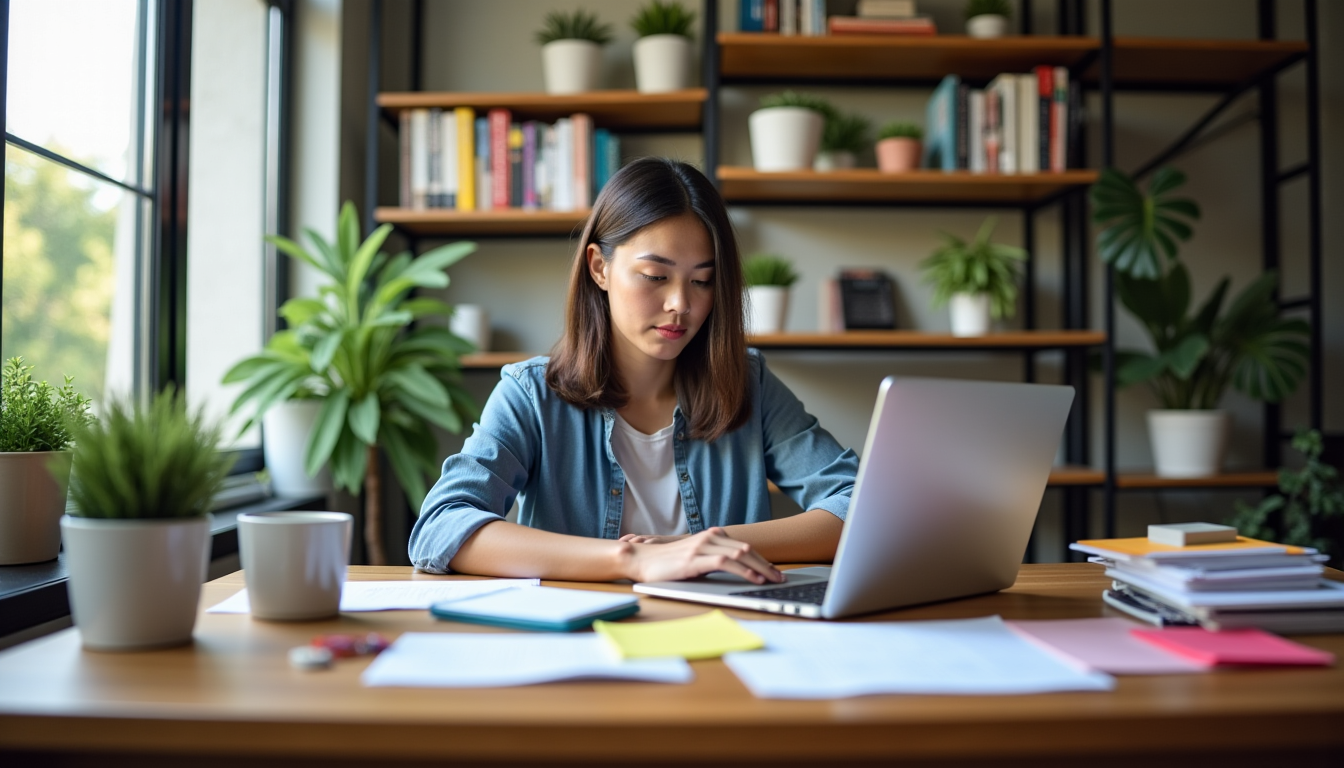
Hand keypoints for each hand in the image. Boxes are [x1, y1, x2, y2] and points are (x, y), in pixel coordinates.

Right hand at [621, 527, 783, 584]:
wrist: (641, 559)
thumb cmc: (665, 563)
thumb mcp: (694, 559)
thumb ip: (712, 561)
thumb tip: (735, 573)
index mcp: (711, 536)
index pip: (743, 547)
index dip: (762, 559)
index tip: (774, 572)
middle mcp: (709, 538)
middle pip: (746, 549)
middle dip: (767, 565)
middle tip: (780, 578)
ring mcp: (702, 547)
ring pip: (740, 555)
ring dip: (760, 568)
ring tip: (772, 580)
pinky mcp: (695, 559)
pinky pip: (726, 563)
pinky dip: (744, 571)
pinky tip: (754, 579)